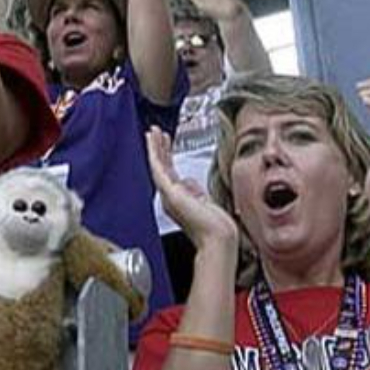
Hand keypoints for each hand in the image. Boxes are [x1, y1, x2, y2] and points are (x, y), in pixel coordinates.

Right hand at [145, 126, 238, 249]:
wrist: (216, 238)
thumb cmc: (215, 227)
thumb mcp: (204, 202)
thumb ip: (195, 191)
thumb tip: (189, 181)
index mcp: (177, 199)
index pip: (169, 173)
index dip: (166, 156)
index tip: (166, 141)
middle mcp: (170, 197)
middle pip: (162, 167)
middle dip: (159, 148)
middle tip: (155, 133)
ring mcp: (168, 194)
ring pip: (157, 165)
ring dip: (155, 146)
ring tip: (153, 131)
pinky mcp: (169, 191)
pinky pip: (157, 167)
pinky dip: (154, 151)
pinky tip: (152, 140)